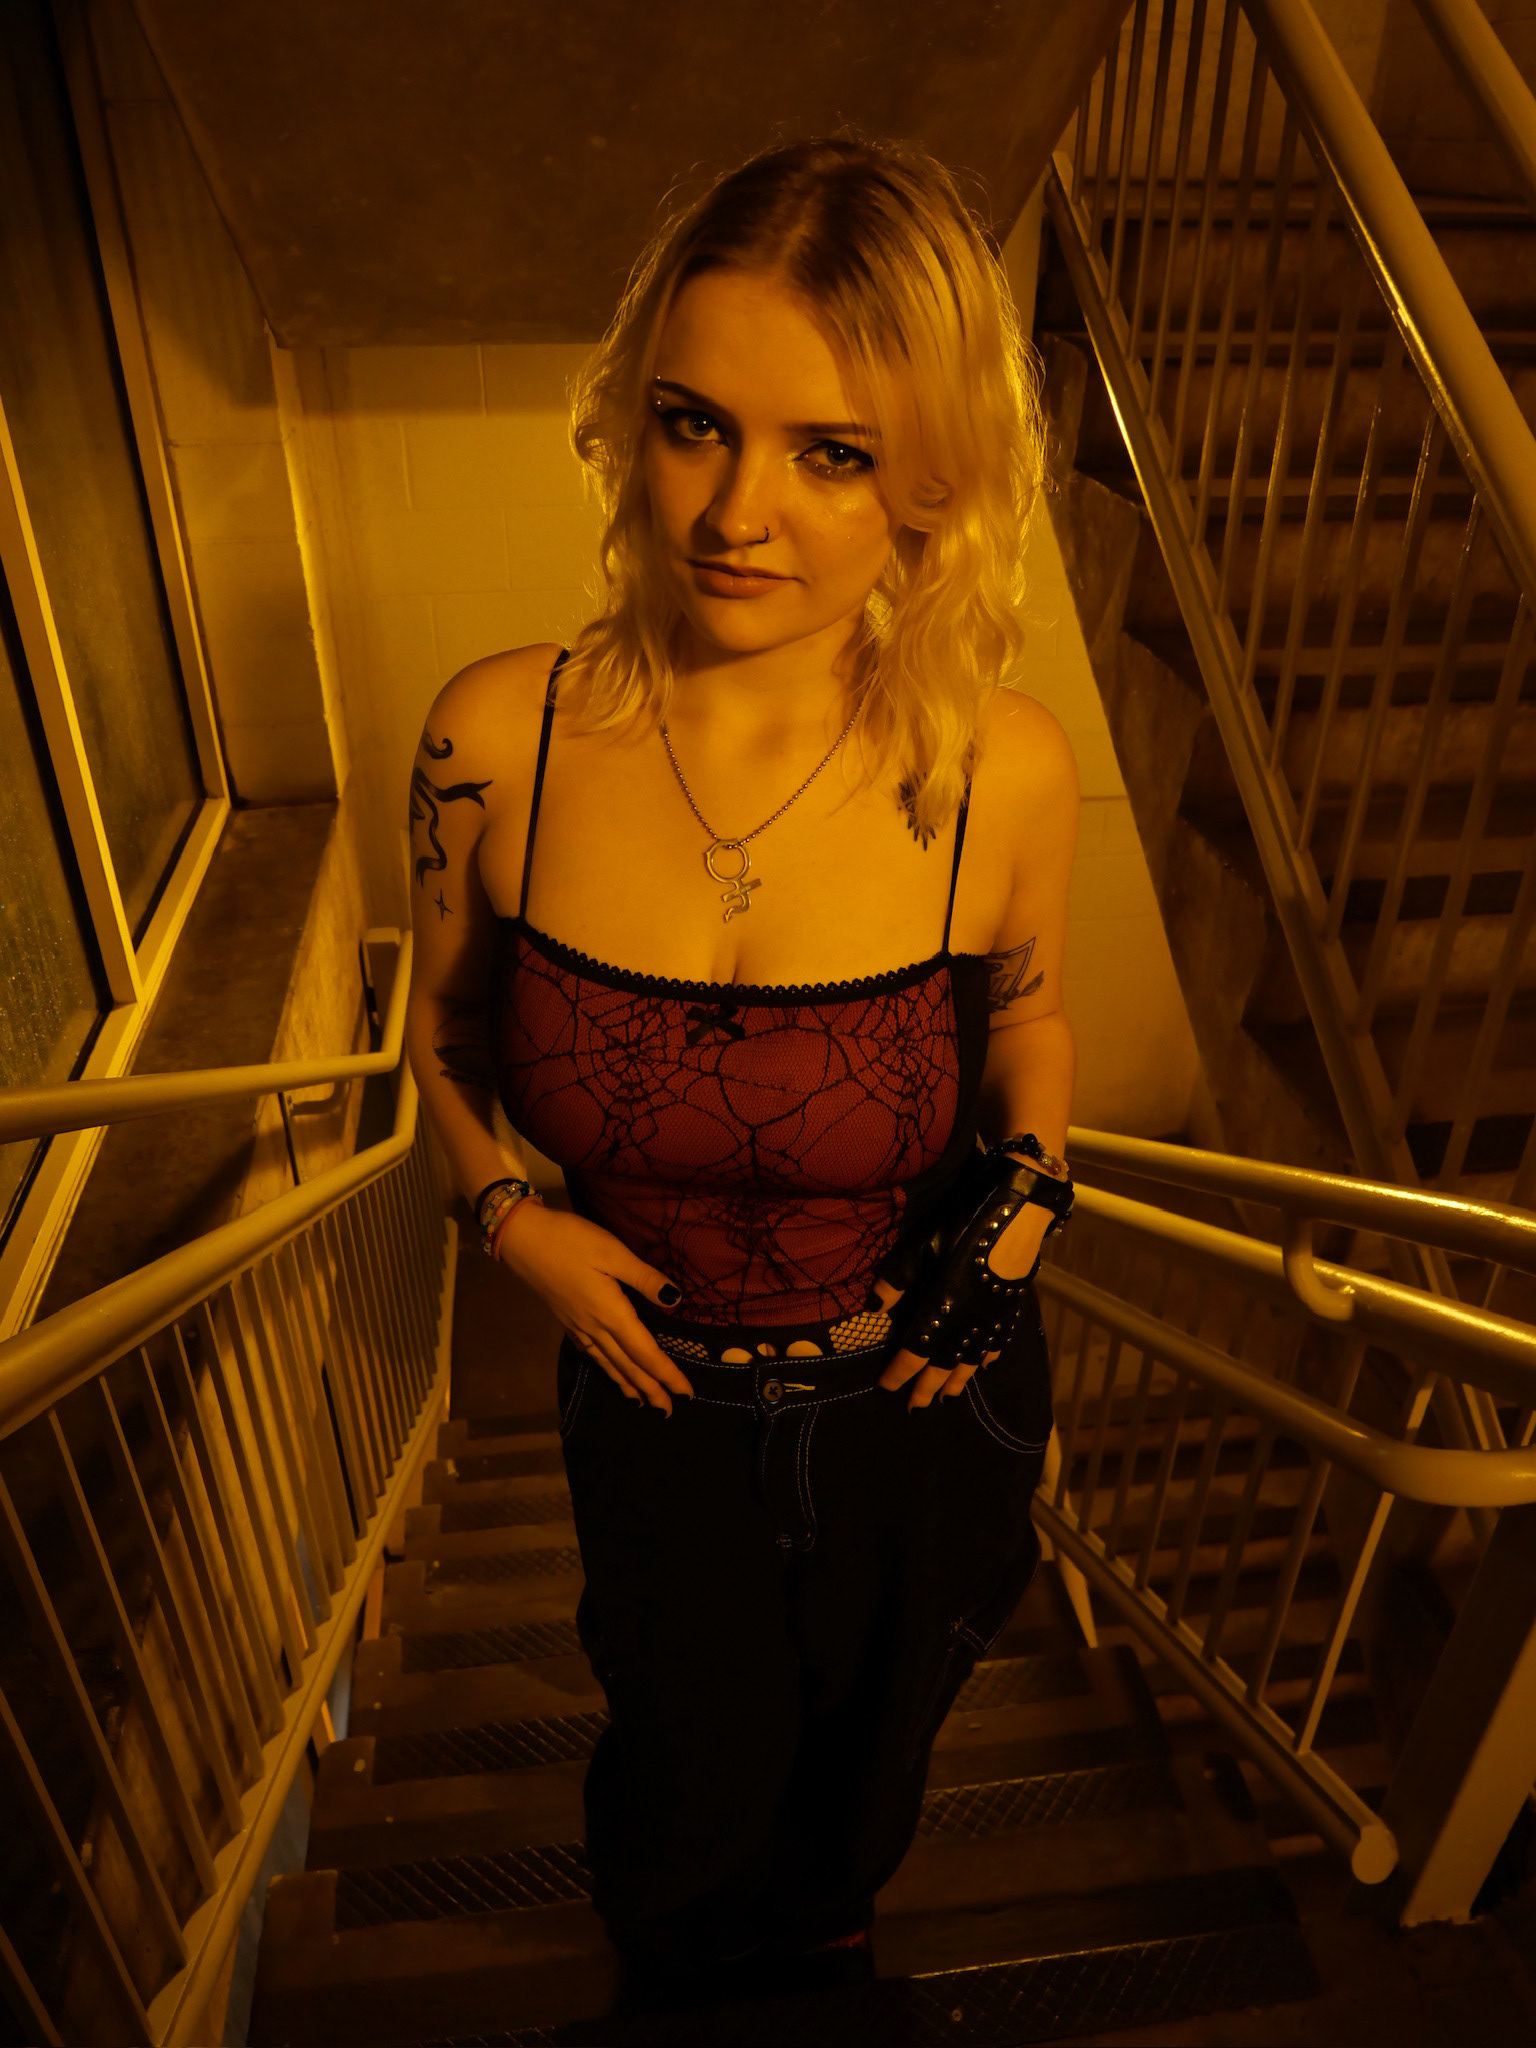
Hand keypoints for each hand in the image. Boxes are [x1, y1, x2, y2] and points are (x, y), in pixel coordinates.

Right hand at [495, 1203, 693, 1413]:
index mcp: (611, 1314)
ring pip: (608, 1363)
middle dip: (650, 1389)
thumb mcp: (613, 1251)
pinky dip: (605, 1368)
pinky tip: (608, 1369)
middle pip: (628, 1365)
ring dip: (627, 1384)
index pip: (645, 1352)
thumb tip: (676, 1300)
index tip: (686, 1393)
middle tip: (669, 1411)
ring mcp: (577, 1326)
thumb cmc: (571, 1240)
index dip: (666, 1374)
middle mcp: (595, 1327)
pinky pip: (591, 1354)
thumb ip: (645, 1278)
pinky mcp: (565, 1320)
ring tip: (642, 1402)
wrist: (522, 1238)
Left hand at [877, 1204, 1049, 1409]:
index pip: (916, 1350)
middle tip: (915, 1409)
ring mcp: (993, 1316)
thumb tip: (873, 1307)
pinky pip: (998, 1341)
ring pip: (972, 1359)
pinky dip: (989, 1357)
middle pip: (944, 1363)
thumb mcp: (923, 1245)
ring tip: (947, 1399)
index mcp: (943, 1307)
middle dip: (928, 1387)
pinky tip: (985, 1367)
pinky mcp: (1011, 1307)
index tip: (886, 1387)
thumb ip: (898, 1279)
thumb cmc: (965, 1223)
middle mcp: (968, 1320)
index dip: (900, 1371)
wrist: (1019, 1210)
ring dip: (958, 1381)